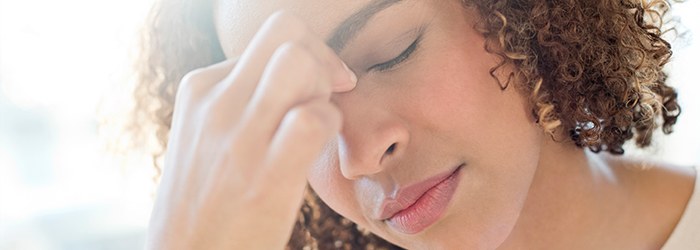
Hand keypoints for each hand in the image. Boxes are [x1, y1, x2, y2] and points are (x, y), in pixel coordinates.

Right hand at [145, 11, 356, 249]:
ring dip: (323, 88)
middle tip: (323, 96)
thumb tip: (304, 73)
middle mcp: (216, 101)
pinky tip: (316, 151)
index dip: (306, 56)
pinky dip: (329, 126)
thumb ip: (244, 99)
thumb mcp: (208, 135)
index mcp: (201, 87)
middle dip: (318, 57)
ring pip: (299, 62)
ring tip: (316, 123)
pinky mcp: (266, 173)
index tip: (316, 87)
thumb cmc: (208, 199)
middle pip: (286, 32)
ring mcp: (238, 135)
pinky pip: (315, 117)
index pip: (271, 37)